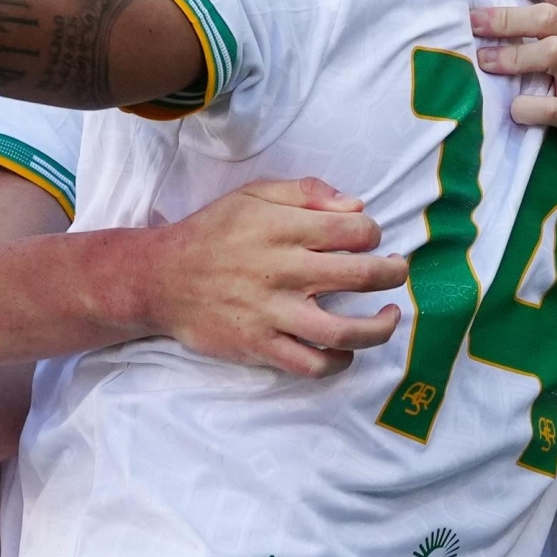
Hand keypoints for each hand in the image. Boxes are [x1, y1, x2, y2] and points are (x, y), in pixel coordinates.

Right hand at [141, 178, 406, 377]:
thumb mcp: (252, 195)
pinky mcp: (260, 346)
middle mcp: (282, 270)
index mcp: (282, 227)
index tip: (370, 238)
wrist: (160, 279)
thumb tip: (356, 205)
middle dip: (393, 273)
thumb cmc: (212, 233)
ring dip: (379, 327)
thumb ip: (305, 193)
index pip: (354, 229)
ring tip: (389, 316)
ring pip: (343, 330)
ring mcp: (272, 313)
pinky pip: (312, 364)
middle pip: (360, 275)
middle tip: (397, 271)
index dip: (373, 232)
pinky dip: (339, 361)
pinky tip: (347, 350)